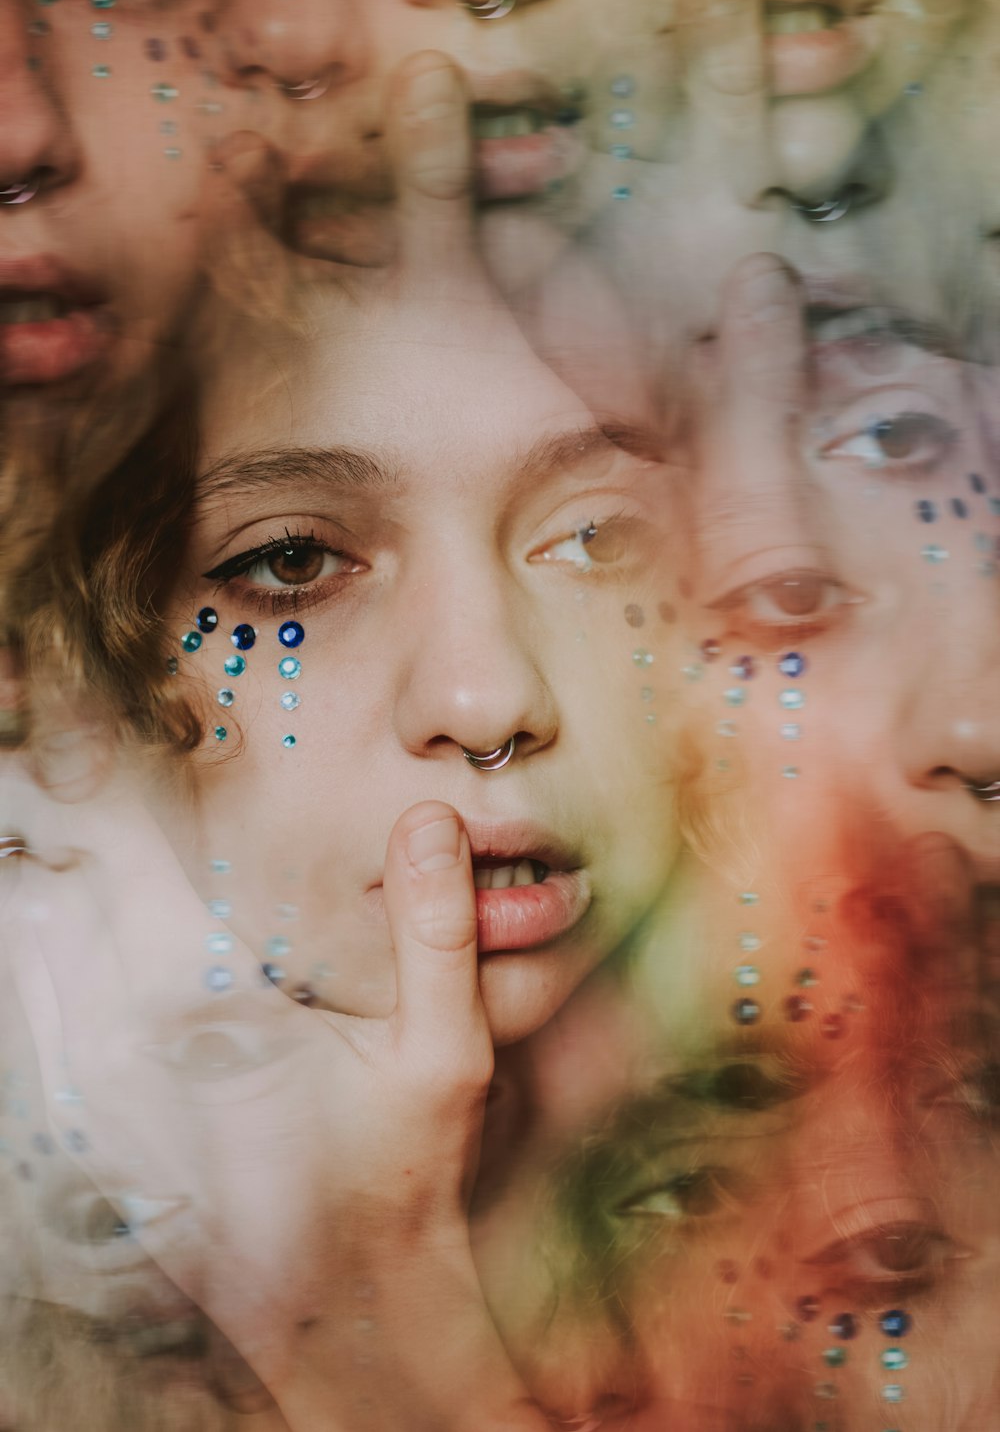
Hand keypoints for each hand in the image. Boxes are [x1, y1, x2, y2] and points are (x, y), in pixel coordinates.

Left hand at [1, 757, 545, 1428]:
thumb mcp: (446, 1056)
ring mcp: (118, 1096)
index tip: (70, 719)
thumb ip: (437, 933)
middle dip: (63, 836)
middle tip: (48, 738)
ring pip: (55, 977)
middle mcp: (146, 1049)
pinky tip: (45, 938)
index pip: (144, 878)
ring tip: (36, 829)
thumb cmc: (407, 1181)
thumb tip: (427, 815)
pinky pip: (58, 1044)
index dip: (108, 795)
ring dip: (47, 909)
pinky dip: (50, 982)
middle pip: (80, 915)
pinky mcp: (111, 1132)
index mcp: (220, 1011)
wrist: (356, 1311)